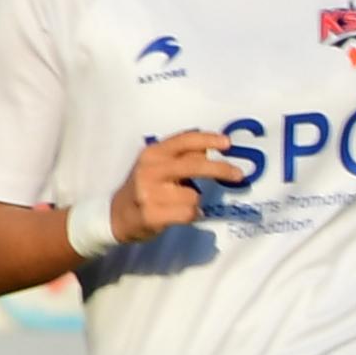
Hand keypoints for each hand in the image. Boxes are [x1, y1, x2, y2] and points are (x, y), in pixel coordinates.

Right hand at [112, 128, 238, 239]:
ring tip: (177, 203)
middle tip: (238, 174)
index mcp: (153, 153)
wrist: (117, 215)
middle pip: (194, 165)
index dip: (208, 140)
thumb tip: (209, 149)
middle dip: (220, 169)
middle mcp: (150, 170)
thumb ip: (182, 156)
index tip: (228, 144)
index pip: (185, 140)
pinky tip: (176, 215)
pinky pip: (189, 213)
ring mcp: (149, 193)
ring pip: (194, 195)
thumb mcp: (159, 164)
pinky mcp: (152, 215)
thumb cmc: (146, 187)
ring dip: (194, 201)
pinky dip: (191, 215)